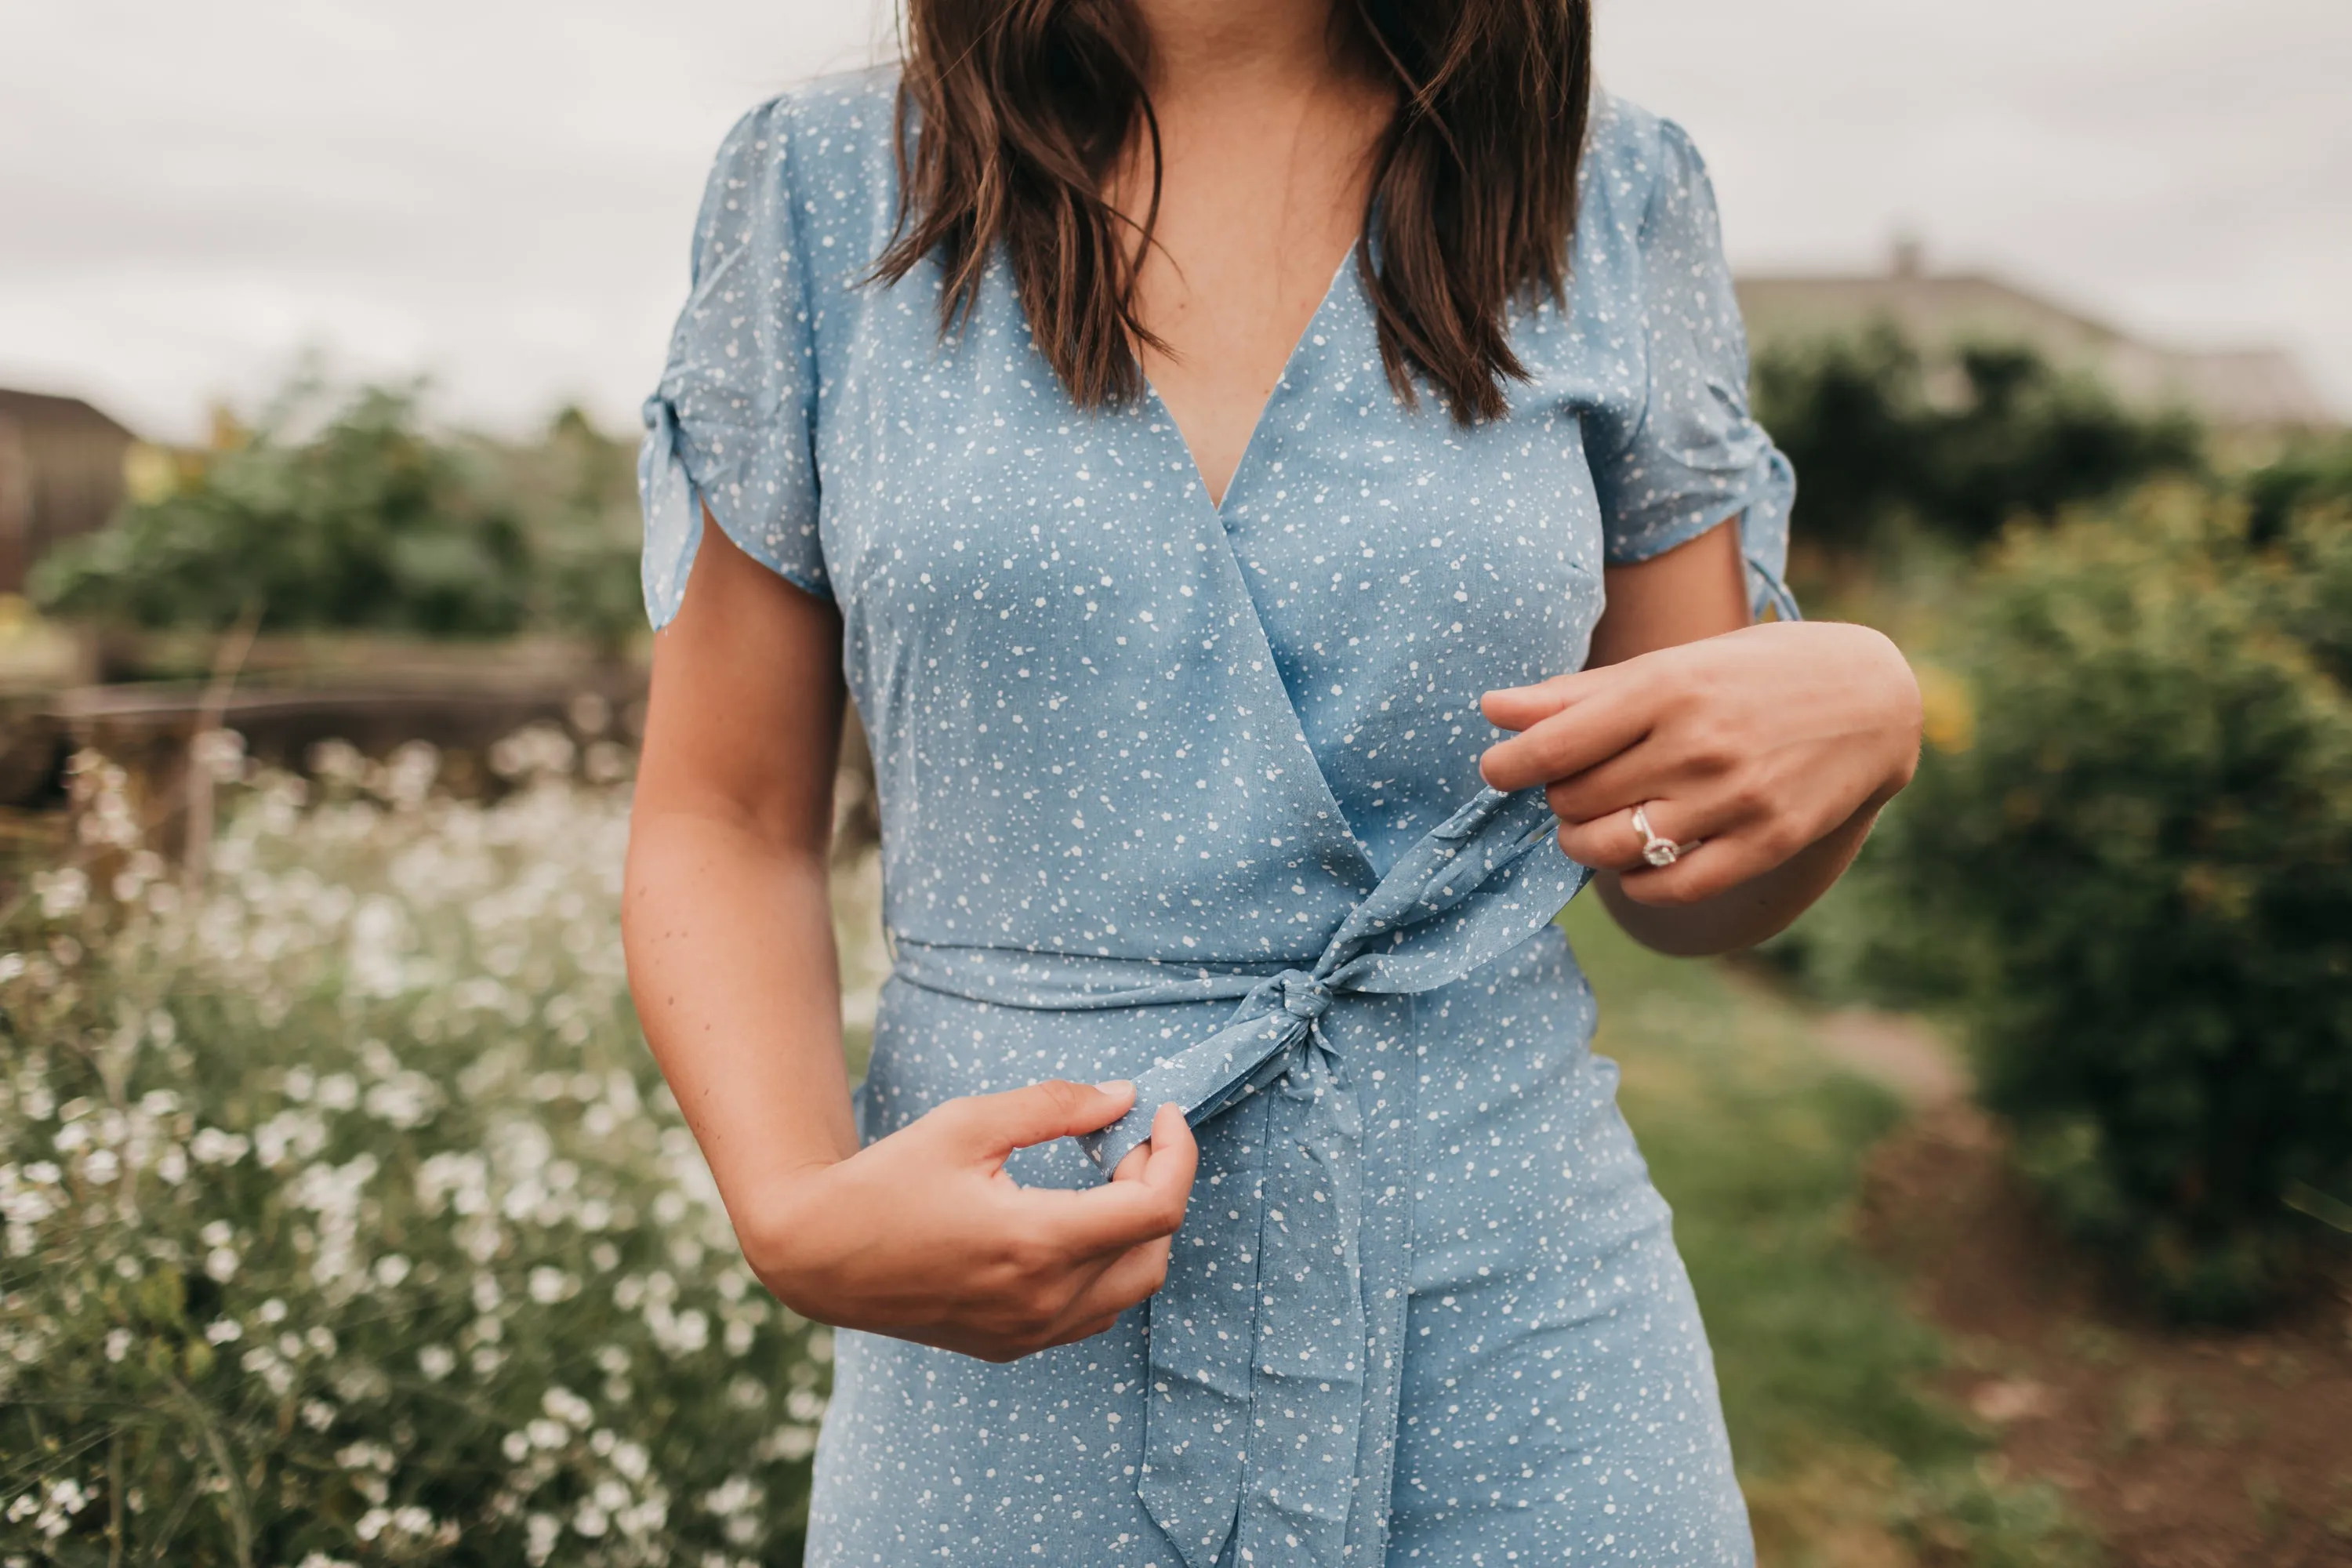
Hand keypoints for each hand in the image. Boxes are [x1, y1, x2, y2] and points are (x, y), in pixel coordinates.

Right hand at [737, 1080, 1197, 1361]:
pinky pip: (1092, 1314)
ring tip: (1105, 1179)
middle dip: (1160, 1187)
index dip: (1177, 1154)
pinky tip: (1076, 1225)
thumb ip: (1055, 1107)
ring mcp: (1027, 1334)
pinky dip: (1108, 1268)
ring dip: (1139, 1232)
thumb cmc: (887, 1180)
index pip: (1156, 1209)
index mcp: (1036, 1243)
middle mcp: (1041, 1301)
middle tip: (1126, 1142)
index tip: (1164, 1114)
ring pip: (1130, 1288)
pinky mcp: (1011, 1347)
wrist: (817, 1255)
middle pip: (1155, 1251)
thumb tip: (1125, 1097)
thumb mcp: (968, 1124)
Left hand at [1479, 620, 1920, 905]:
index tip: (1497, 769)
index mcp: (1668, 686)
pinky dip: (1635, 883)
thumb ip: (1578, 694)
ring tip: (1596, 823)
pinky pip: (1668, 888)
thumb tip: (1491, 709)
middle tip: (1573, 786)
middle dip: (1558, 798)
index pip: (1555, 745)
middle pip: (1576, 799)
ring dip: (1584, 843)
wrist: (1873, 699)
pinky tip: (1637, 859)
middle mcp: (1699, 743)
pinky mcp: (1767, 843)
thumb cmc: (1751, 676)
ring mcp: (1735, 798)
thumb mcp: (1672, 667)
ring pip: (1611, 847)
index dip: (1509, 765)